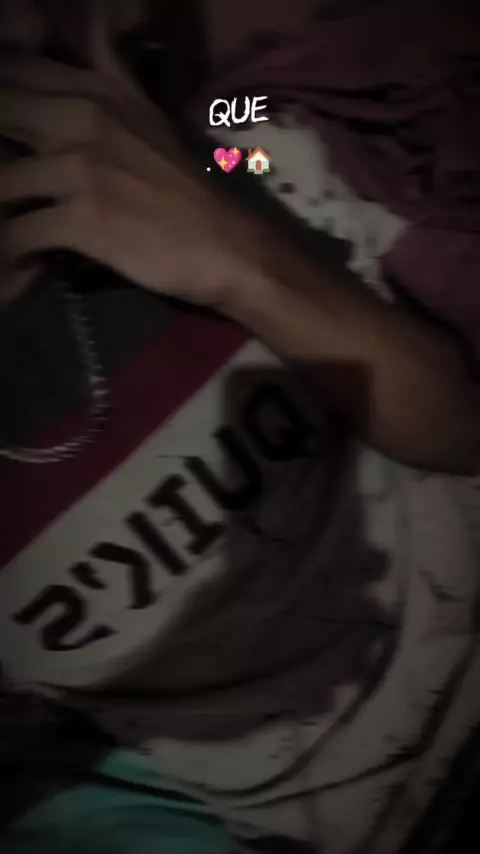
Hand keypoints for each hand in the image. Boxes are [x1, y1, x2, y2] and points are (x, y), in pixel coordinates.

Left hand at [0, 39, 256, 306]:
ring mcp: (81, 168)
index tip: (10, 136)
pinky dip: (12, 251)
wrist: (223, 244)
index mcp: (93, 89)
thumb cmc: (182, 184)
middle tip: (10, 183)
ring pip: (0, 181)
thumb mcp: (144, 111)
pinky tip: (20, 263)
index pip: (15, 70)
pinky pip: (18, 233)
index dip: (2, 100)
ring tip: (11, 223)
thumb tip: (96, 13)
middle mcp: (82, 116)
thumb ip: (108, 69)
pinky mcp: (83, 219)